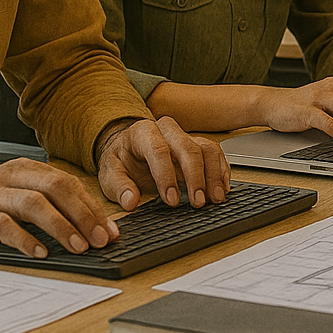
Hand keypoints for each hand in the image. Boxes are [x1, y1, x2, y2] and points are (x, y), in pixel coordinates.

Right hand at [0, 157, 120, 256]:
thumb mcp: (15, 194)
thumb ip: (46, 203)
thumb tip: (86, 226)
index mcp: (26, 169)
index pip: (68, 183)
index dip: (92, 207)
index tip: (110, 230)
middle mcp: (11, 176)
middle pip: (56, 188)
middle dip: (84, 214)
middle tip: (101, 238)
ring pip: (33, 204)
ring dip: (60, 226)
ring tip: (78, 247)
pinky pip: (3, 225)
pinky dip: (25, 239)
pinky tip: (40, 252)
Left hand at [95, 117, 230, 211]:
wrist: (128, 148)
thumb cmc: (121, 160)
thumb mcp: (110, 174)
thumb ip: (119, 187)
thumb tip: (130, 202)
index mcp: (143, 132)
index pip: (158, 150)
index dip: (167, 176)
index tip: (172, 200)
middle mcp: (167, 130)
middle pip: (188, 147)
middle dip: (196, 176)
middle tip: (199, 202)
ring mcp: (185, 136)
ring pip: (206, 148)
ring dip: (213, 175)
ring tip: (215, 199)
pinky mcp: (197, 144)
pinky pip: (215, 152)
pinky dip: (221, 170)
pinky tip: (222, 188)